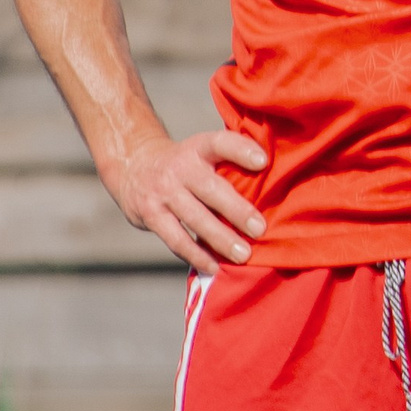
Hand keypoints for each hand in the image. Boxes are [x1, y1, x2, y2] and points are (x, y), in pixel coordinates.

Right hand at [110, 127, 267, 275]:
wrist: (134, 166)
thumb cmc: (188, 163)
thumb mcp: (204, 151)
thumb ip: (231, 161)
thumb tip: (276, 179)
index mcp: (199, 148)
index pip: (221, 143)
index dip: (241, 150)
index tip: (263, 162)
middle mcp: (179, 168)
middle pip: (211, 189)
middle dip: (237, 211)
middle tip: (260, 229)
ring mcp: (163, 193)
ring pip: (194, 218)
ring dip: (220, 239)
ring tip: (244, 255)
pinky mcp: (150, 216)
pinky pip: (176, 239)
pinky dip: (195, 255)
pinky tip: (214, 266)